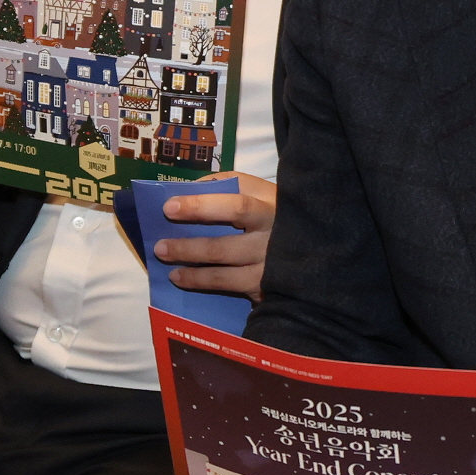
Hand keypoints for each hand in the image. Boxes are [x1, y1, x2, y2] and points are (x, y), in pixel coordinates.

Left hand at [154, 172, 276, 300]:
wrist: (316, 250)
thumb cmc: (280, 212)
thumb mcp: (264, 191)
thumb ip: (231, 185)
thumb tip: (192, 188)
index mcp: (270, 207)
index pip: (234, 205)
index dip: (200, 206)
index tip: (169, 207)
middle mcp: (272, 239)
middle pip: (225, 246)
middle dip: (189, 248)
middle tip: (159, 247)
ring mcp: (271, 267)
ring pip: (225, 274)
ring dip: (193, 273)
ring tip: (169, 270)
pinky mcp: (269, 288)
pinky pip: (231, 289)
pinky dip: (204, 285)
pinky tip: (184, 280)